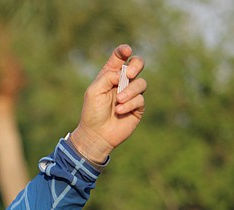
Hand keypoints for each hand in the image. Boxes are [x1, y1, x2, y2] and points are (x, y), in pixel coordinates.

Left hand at [70, 44, 146, 162]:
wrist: (97, 134)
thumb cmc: (92, 112)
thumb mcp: (94, 90)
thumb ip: (108, 76)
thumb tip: (125, 74)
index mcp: (109, 75)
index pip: (119, 57)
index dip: (124, 51)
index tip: (126, 51)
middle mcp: (122, 82)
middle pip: (137, 64)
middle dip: (137, 65)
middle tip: (129, 74)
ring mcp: (131, 94)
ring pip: (141, 83)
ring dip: (129, 91)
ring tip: (118, 101)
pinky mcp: (138, 107)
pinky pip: (140, 99)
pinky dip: (130, 104)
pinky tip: (120, 110)